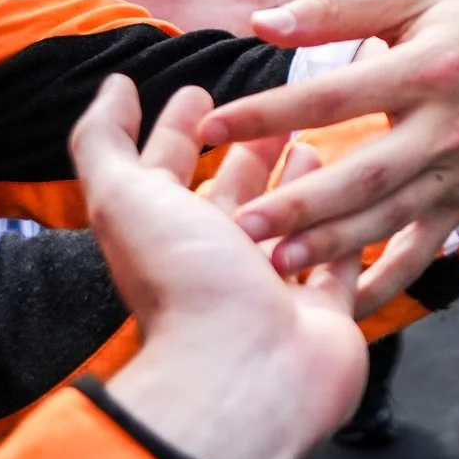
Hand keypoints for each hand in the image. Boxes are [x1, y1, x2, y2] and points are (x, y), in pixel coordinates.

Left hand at [80, 79, 365, 458]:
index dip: (178, 128)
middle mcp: (216, 262)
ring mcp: (270, 288)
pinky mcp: (323, 311)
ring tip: (313, 145)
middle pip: (232, 194)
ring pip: (286, 224)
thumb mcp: (124, 197)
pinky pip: (337, 260)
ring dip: (295, 184)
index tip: (197, 90)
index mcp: (166, 234)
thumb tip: (112, 87)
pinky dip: (341, 229)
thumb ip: (104, 141)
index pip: (168, 167)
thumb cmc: (183, 284)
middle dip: (245, 150)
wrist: (244, 371)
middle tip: (272, 110)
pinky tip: (354, 195)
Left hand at [199, 0, 458, 277]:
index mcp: (427, 69)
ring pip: (388, 220)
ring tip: (274, 263)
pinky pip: (422, 253)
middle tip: (238, 223)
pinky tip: (340, 304)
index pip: (334, 95)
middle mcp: (445, 129)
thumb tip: (264, 22)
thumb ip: (339, 9)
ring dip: (332, 247)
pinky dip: (384, 284)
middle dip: (299, 204)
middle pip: (362, 174)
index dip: (271, 113)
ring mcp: (458, 174)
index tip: (214, 126)